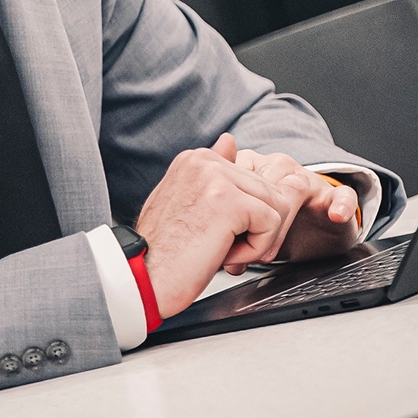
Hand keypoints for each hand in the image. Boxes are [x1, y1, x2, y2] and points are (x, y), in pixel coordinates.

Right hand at [135, 135, 307, 318]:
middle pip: (267, 191)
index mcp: (196, 159)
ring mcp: (217, 178)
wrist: (143, 277)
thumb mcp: (184, 200)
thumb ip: (210, 172)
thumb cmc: (163, 250)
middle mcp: (205, 160)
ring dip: (258, 238)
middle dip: (256, 227)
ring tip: (223, 251)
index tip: (218, 234)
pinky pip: (272, 224)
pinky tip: (226, 256)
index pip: (252, 180)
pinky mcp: (230, 202)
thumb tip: (229, 140)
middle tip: (223, 248)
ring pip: (275, 206)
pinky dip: (257, 249)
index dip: (247, 217)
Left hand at [228, 142, 360, 271]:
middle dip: (254, 223)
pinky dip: (340, 203)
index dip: (230, 212)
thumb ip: (233, 235)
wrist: (314, 231)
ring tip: (270, 253)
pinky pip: (341, 194)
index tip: (228, 242)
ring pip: (295, 188)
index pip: (236, 177)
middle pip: (264, 185)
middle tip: (248, 255)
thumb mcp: (248, 230)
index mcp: (252, 168)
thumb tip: (225, 261)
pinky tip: (336, 214)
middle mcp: (279, 168)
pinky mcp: (335, 196)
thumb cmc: (276, 227)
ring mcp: (308, 180)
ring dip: (281, 222)